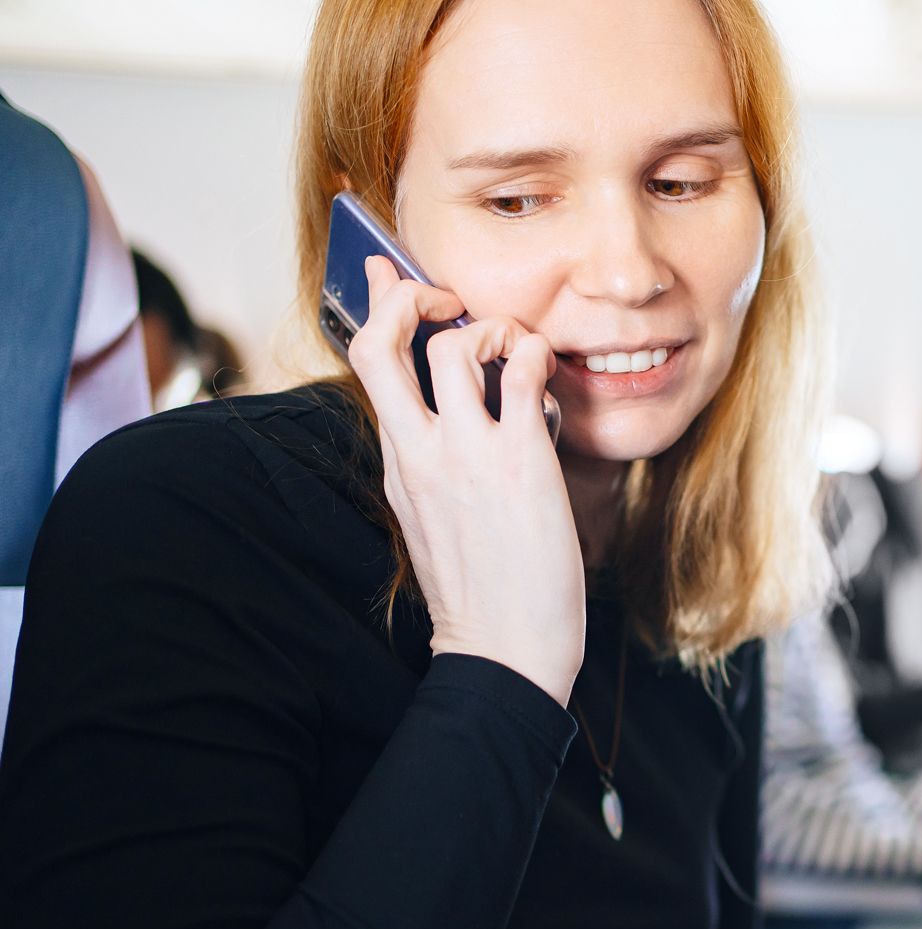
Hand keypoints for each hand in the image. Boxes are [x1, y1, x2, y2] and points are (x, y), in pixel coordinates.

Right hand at [348, 256, 584, 704]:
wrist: (504, 652)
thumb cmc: (484, 593)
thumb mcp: (436, 519)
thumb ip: (436, 464)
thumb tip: (454, 419)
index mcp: (398, 462)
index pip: (367, 364)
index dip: (377, 308)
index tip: (391, 277)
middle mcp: (420, 451)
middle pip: (383, 342)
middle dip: (410, 297)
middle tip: (449, 299)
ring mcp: (466, 453)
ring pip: (453, 346)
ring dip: (490, 328)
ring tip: (517, 352)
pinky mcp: (519, 461)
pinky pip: (521, 372)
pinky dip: (535, 354)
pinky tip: (547, 376)